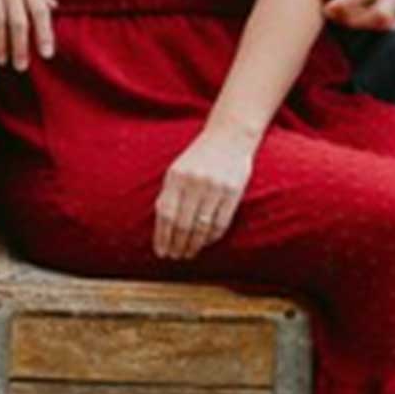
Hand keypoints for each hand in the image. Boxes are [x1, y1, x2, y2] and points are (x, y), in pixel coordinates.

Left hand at [154, 122, 255, 259]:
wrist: (229, 136)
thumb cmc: (199, 157)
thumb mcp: (178, 170)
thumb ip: (169, 195)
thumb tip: (161, 229)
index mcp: (176, 176)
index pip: (166, 214)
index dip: (162, 237)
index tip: (161, 253)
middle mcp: (194, 182)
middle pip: (182, 224)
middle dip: (177, 245)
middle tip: (175, 257)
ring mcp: (215, 187)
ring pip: (202, 226)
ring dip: (194, 244)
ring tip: (189, 253)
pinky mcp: (233, 192)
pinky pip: (221, 222)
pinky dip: (212, 236)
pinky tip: (206, 242)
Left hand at [319, 0, 394, 32]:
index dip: (343, 4)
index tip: (325, 7)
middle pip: (381, 13)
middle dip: (352, 19)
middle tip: (330, 12)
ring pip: (389, 22)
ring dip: (362, 23)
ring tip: (340, 13)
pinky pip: (394, 20)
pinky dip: (373, 22)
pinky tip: (354, 11)